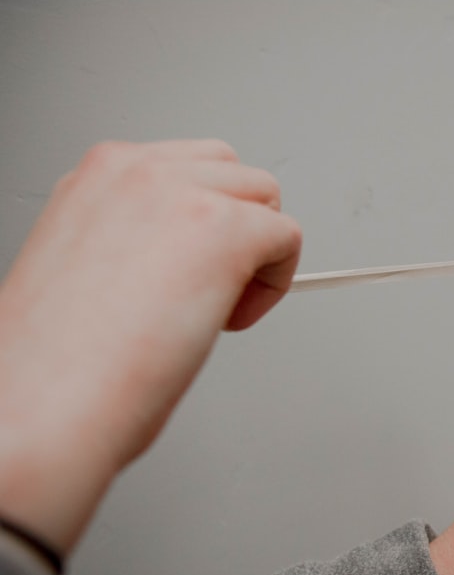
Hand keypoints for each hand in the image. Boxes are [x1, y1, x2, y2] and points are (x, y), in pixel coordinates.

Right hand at [0, 140, 300, 555]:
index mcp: (97, 178)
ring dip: (257, 252)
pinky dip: (274, 285)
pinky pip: (288, 237)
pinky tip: (228, 321)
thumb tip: (184, 255)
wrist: (43, 405)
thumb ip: (140, 240)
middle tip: (206, 293)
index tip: (181, 276)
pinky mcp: (224, 228)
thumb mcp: (88, 266)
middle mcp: (135, 172)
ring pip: (265, 197)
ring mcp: (181, 193)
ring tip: (214, 309)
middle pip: (233, 173)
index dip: (198, 228)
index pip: (184, 170)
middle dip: (236, 229)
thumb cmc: (57, 365)